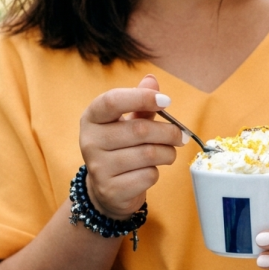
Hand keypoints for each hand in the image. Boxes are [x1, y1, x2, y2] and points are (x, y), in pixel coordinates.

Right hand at [79, 75, 184, 219]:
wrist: (107, 189)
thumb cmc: (120, 148)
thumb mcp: (126, 122)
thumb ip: (139, 102)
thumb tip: (151, 80)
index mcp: (91, 118)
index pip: (112, 101)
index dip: (141, 98)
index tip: (166, 101)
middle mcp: (89, 141)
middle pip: (139, 130)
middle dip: (167, 132)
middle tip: (179, 135)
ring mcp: (98, 167)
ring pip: (148, 154)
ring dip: (168, 153)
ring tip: (168, 153)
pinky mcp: (111, 189)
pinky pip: (147, 176)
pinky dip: (156, 173)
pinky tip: (149, 171)